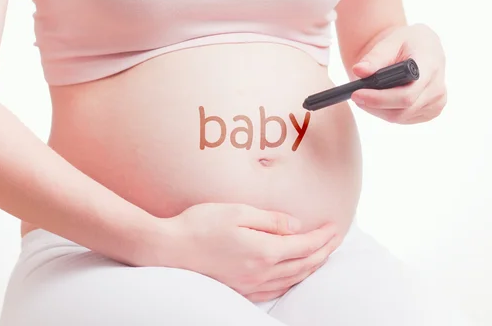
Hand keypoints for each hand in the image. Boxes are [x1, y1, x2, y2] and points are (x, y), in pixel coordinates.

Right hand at [160, 203, 339, 301]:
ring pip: (293, 280)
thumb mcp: (237, 212)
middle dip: (324, 251)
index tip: (335, 226)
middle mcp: (262, 273)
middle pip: (304, 265)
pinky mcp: (240, 290)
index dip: (323, 236)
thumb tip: (296, 226)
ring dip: (312, 267)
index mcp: (264, 251)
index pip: (305, 245)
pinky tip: (293, 275)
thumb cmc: (200, 225)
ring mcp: (251, 285)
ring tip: (322, 255)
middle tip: (336, 238)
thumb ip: (270, 220)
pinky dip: (292, 281)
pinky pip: (276, 290)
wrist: (168, 249)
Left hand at [350, 23, 447, 123]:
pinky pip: (404, 119)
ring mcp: (436, 103)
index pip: (406, 94)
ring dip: (377, 110)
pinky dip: (386, 112)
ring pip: (400, 117)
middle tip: (354, 96)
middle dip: (373, 105)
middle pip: (401, 110)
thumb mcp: (391, 41)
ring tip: (364, 96)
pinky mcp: (432, 111)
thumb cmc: (407, 42)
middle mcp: (437, 88)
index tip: (357, 93)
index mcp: (430, 67)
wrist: (423, 47)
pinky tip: (379, 100)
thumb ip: (375, 57)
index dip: (379, 99)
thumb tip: (359, 71)